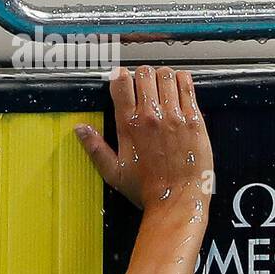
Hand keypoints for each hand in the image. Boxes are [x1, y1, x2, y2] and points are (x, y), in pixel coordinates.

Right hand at [75, 66, 214, 215]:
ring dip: (163, 75)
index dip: (120, 76)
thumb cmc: (148, 190)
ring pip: (166, 75)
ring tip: (163, 85)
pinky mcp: (194, 120)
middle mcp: (151, 117)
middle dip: (143, 75)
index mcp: (129, 125)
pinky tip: (180, 86)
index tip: (123, 79)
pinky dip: (183, 80)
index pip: (120, 82)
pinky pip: (188, 87)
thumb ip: (95, 148)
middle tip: (146, 85)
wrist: (178, 200)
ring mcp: (174, 117)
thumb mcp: (113, 172)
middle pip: (144, 73)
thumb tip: (80, 130)